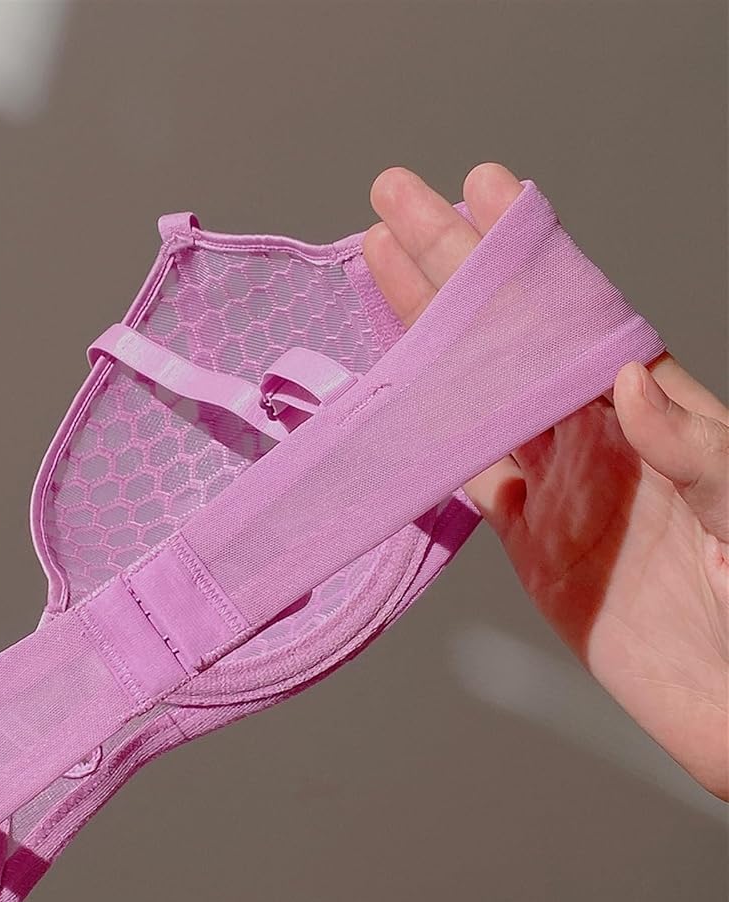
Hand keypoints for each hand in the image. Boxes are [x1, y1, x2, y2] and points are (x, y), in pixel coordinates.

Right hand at [364, 162, 727, 798]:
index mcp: (651, 406)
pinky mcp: (526, 538)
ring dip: (425, 332)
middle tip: (397, 205)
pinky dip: (428, 431)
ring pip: (473, 389)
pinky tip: (397, 391)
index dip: (525, 250)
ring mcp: (555, 481)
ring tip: (379, 270)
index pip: (573, 308)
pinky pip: (466, 469)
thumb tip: (625, 380)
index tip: (481, 190)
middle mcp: (595, 430)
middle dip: (451, 265)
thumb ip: (694, 445)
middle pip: (506, 332)